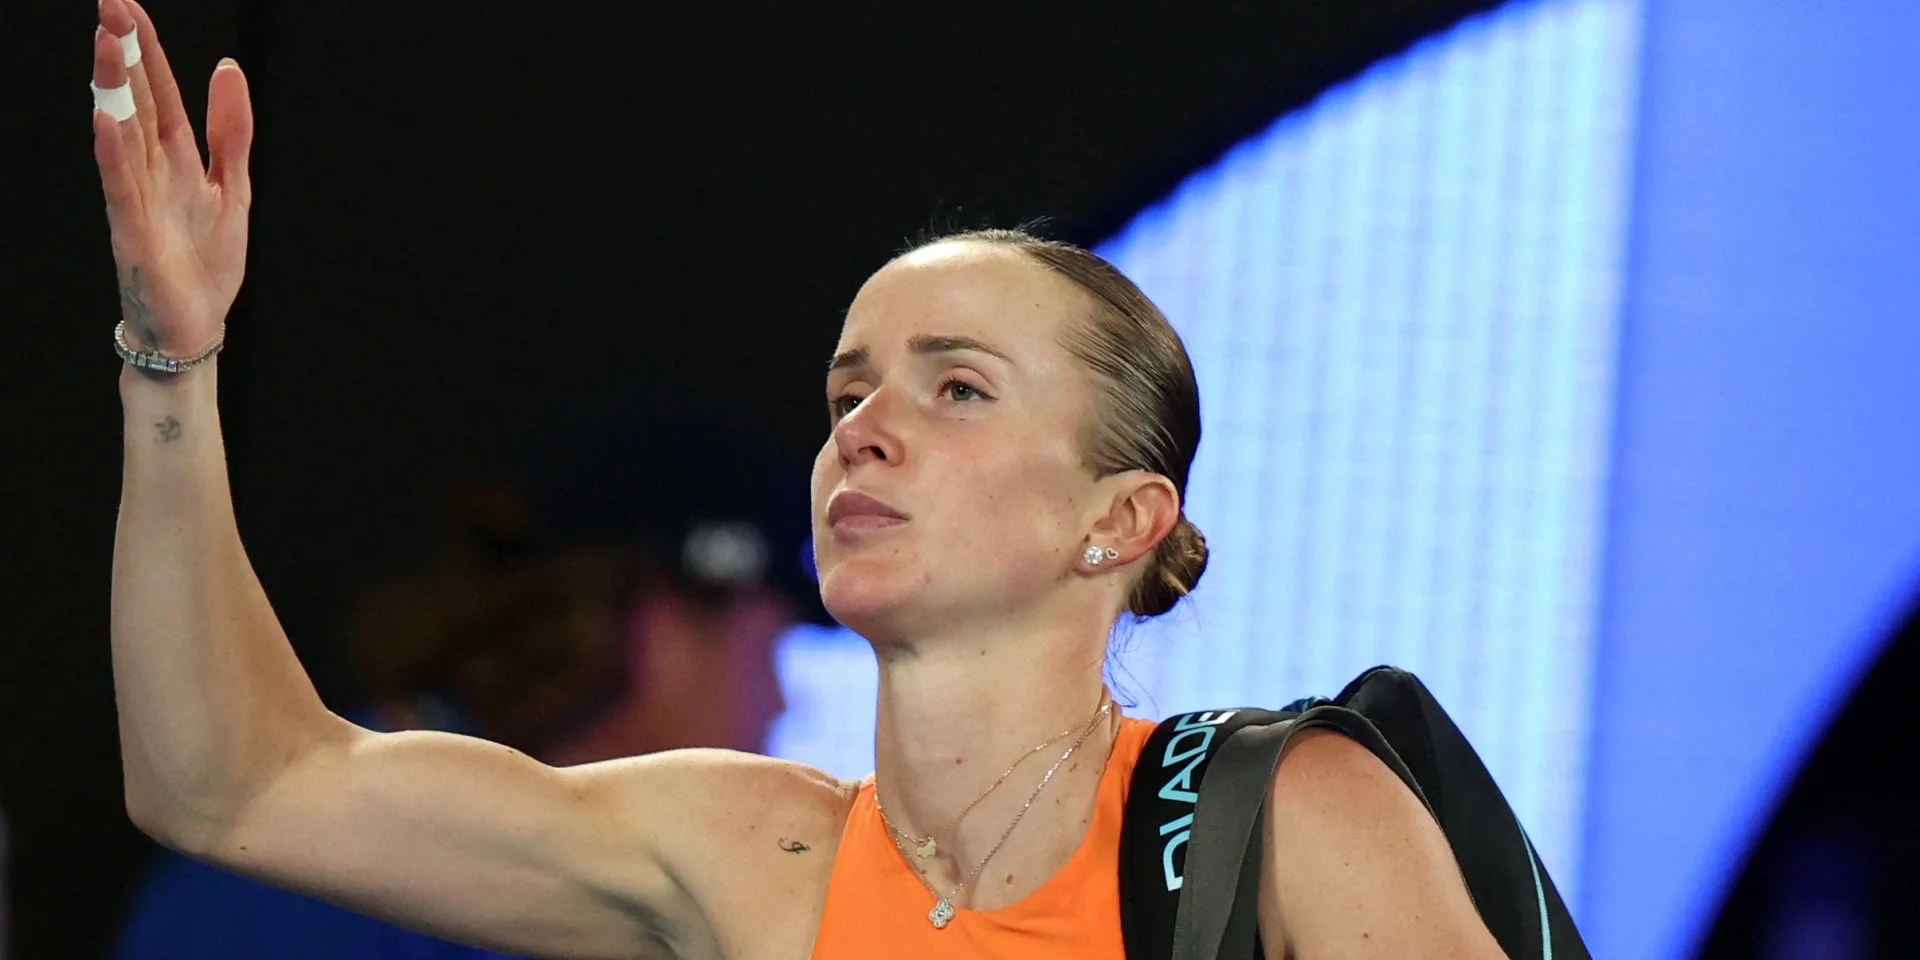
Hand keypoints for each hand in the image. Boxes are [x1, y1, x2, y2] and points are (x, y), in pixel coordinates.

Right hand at [92, 0, 252, 357]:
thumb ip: (232, 132)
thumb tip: (228, 67)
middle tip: (110, 5)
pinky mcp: (133, 232)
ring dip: (115, 88)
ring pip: (125, 134)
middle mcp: (151, 173)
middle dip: (124, 55)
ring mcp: (138, 199)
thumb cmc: (206, 262)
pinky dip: (115, 151)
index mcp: (177, 160)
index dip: (147, 51)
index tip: (128, 6)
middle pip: (138, 103)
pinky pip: (121, 185)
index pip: (161, 94)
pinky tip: (107, 116)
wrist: (194, 328)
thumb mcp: (233, 188)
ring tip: (106, 42)